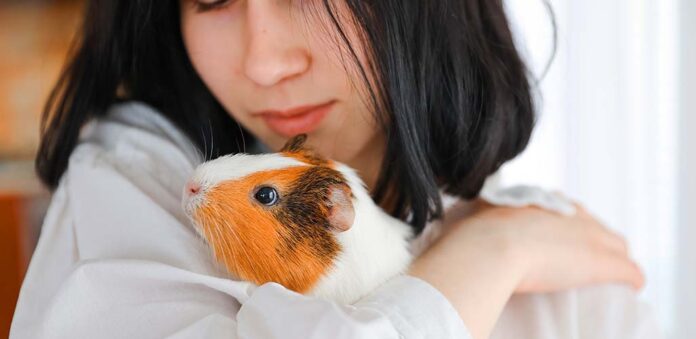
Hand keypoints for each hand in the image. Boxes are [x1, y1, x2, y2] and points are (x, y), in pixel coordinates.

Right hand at [407, 199, 643, 338]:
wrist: (487, 248)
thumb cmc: (469, 237)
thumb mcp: (464, 220)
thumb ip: (462, 220)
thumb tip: (434, 222)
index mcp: (536, 202)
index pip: (559, 210)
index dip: (562, 225)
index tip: (558, 239)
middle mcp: (564, 213)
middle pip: (590, 224)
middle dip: (593, 238)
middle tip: (585, 257)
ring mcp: (585, 235)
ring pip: (613, 243)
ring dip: (614, 257)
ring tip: (612, 273)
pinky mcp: (599, 261)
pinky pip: (626, 270)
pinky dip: (628, 278)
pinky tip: (630, 286)